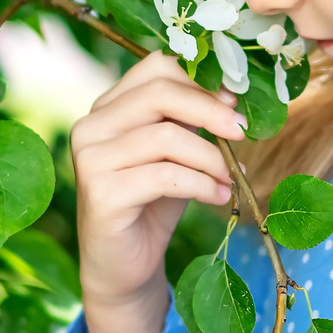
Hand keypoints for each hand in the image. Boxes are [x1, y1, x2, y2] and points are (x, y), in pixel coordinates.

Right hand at [72, 53, 244, 332]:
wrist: (124, 266)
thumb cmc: (153, 204)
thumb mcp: (178, 154)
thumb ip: (193, 122)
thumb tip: (232, 94)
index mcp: (107, 107)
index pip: (155, 67)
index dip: (200, 81)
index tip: (234, 104)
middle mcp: (90, 126)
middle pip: (159, 94)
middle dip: (210, 110)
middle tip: (243, 132)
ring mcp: (89, 160)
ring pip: (165, 137)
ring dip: (210, 157)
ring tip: (229, 178)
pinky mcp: (101, 194)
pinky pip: (164, 176)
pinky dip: (200, 184)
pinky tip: (217, 196)